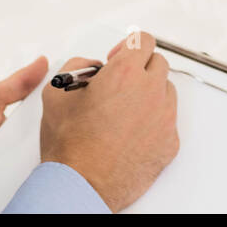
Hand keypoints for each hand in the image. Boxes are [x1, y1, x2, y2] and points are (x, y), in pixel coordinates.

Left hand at [0, 56, 47, 212]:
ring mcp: (14, 169)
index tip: (75, 106)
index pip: (48, 118)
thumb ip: (16, 84)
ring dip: (44, 164)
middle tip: (60, 135)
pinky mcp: (9, 190)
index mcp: (15, 122)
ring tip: (44, 159)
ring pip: (43, 167)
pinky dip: (31, 185)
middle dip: (55, 140)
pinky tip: (33, 181)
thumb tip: (40, 63)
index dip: (61, 114)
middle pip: (49, 143)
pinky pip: (29, 188)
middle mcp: (18, 146)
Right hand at [40, 31, 178, 210]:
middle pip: (157, 63)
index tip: (121, 56)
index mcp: (125, 73)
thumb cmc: (70, 145)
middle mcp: (150, 91)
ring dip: (149, 93)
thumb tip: (90, 67)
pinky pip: (167, 121)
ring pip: (166, 91)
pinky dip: (153, 121)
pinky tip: (132, 132)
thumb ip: (76, 67)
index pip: (143, 40)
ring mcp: (164, 118)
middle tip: (120, 83)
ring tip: (125, 110)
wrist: (81, 186)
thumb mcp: (56, 92)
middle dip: (139, 68)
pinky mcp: (169, 142)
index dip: (129, 46)